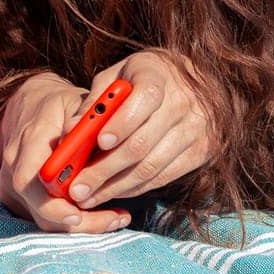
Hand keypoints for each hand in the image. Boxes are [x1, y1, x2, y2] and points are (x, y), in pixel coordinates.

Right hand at [0, 72, 128, 232]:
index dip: (53, 204)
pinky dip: (68, 221)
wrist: (28, 103)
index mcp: (29, 139)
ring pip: (40, 217)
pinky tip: (96, 213)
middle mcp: (14, 163)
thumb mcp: (75, 102)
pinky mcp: (15, 193)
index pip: (32, 180)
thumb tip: (94, 140)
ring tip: (114, 218)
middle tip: (115, 219)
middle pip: (38, 207)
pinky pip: (39, 215)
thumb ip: (84, 122)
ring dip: (79, 225)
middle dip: (77, 223)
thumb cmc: (58, 104)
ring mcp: (10, 180)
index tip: (80, 214)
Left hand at [64, 50, 211, 209]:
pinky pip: (164, 176)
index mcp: (158, 76)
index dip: (121, 123)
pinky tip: (113, 192)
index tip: (99, 143)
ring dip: (116, 186)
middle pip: (141, 143)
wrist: (193, 79)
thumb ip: (94, 101)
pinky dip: (135, 188)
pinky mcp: (202, 152)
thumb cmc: (141, 77)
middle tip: (78, 187)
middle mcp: (182, 104)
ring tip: (89, 197)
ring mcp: (196, 130)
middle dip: (105, 169)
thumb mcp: (116, 76)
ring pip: (151, 167)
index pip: (144, 100)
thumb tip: (71, 130)